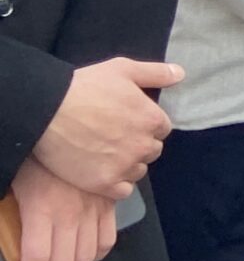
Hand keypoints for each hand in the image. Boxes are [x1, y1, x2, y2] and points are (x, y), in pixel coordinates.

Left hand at [8, 158, 119, 260]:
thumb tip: (4, 231)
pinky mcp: (108, 203)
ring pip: (87, 256)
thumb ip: (7, 212)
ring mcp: (93, 209)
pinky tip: (82, 251)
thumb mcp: (11, 182)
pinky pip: (107, 239)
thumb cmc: (32, 155)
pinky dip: (95, 253)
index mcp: (41, 211)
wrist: (65, 126)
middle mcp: (70, 215)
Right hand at [31, 57, 181, 198]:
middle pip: (151, 151)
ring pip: (138, 171)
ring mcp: (124, 166)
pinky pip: (123, 191)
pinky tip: (102, 172)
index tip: (125, 122)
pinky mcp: (104, 184)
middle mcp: (143, 145)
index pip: (161, 129)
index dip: (144, 126)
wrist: (45, 112)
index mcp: (152, 119)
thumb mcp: (123, 69)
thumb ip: (155, 73)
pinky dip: (116, 184)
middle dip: (137, 145)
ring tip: (103, 154)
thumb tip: (180, 74)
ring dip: (127, 165)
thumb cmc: (84, 86)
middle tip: (112, 138)